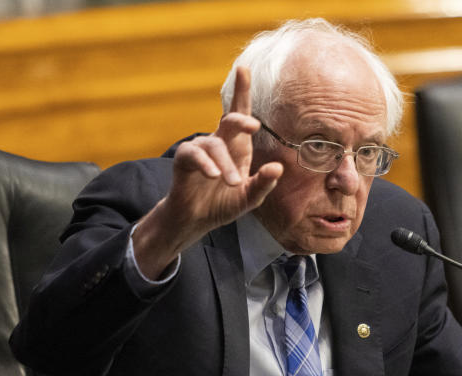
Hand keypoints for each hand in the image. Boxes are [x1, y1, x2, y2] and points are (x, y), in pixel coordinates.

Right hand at [133, 66, 283, 278]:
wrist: (196, 220)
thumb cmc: (223, 203)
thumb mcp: (249, 198)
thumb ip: (263, 184)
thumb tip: (278, 168)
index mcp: (237, 147)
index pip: (240, 115)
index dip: (242, 92)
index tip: (243, 68)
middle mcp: (219, 142)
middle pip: (229, 120)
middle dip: (240, 118)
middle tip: (253, 126)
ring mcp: (200, 150)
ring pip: (214, 146)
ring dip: (225, 164)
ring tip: (233, 183)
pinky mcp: (183, 160)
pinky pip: (194, 155)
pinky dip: (205, 164)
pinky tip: (213, 176)